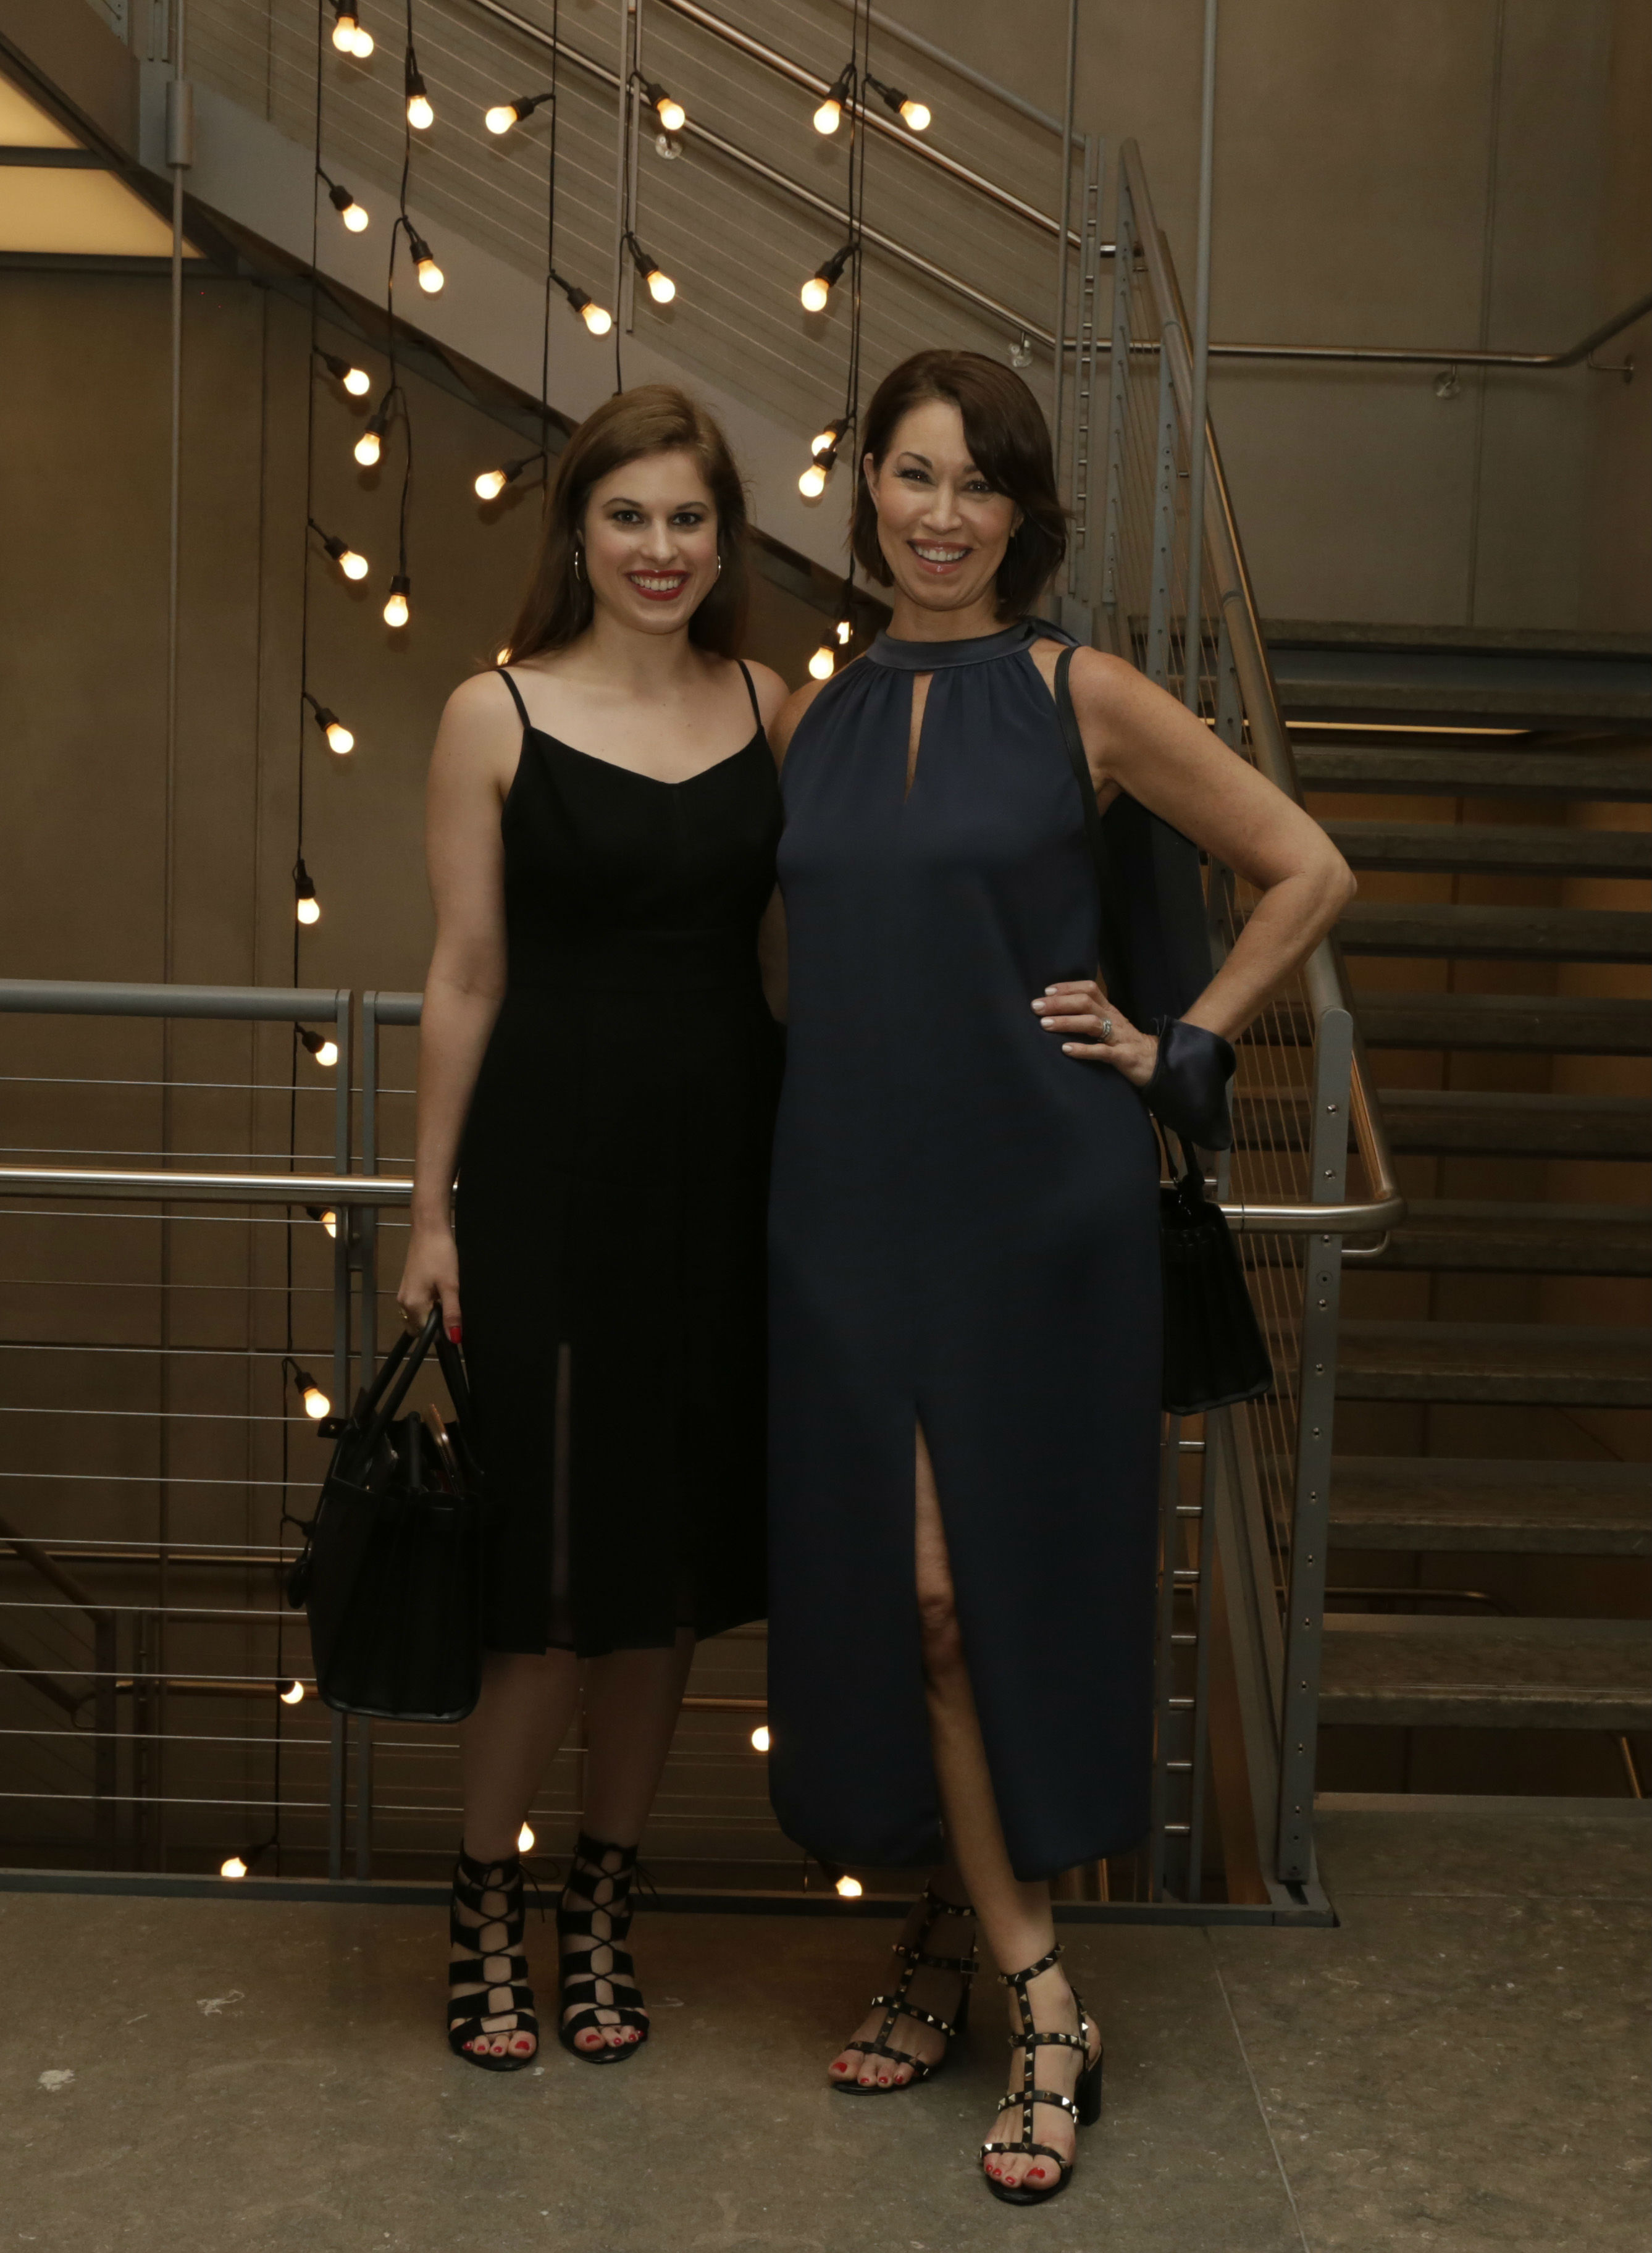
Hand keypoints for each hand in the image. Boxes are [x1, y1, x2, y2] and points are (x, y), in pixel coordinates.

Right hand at [397, 1220, 461, 1342]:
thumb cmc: (440, 1255)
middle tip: (449, 1306)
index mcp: (413, 1305)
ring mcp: (403, 1293)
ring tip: (445, 1296)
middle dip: (434, 1324)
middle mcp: (403, 1302)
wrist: (429, 1229)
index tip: (452, 1319)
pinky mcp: (407, 1285)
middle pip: (419, 1327)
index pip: (426, 1333)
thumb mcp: (451, 1286)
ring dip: (431, 1313)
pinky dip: (428, 1304)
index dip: (441, 1331)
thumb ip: (451, 1313)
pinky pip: (416, 1305)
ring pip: (418, 1316)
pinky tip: (439, 1290)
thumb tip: (454, 1338)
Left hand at [1031, 981, 1158, 1088]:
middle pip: (1087, 1003)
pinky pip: (1103, 1052)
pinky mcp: (1123, 1057)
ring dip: (1067, 1022)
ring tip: (1045, 1024)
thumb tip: (1057, 1011)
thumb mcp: (1109, 1025)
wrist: (1156, 1063)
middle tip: (1036, 1007)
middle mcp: (1114, 1019)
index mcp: (1110, 1010)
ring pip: (1093, 1023)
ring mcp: (1119, 1038)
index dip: (1068, 987)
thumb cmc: (1125, 1043)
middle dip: (1060, 1003)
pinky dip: (1084, 1050)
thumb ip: (1089, 1016)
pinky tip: (1066, 1049)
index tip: (1046, 991)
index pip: (1090, 989)